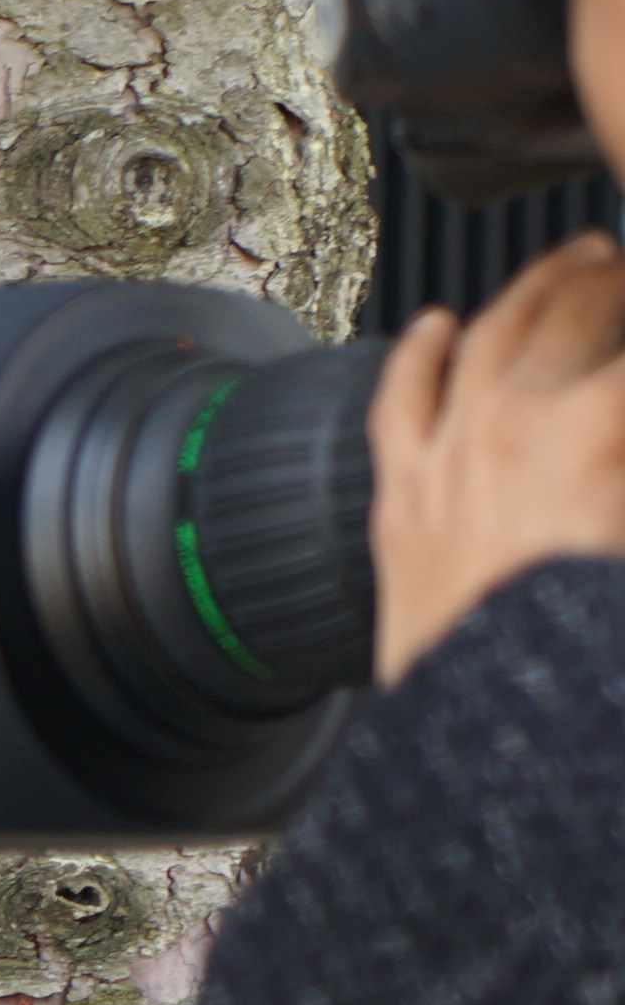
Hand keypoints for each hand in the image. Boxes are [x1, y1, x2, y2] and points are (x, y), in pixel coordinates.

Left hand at [373, 233, 624, 681]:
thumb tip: (618, 452)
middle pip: (583, 309)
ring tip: (582, 257)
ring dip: (542, 284)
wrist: (490, 746)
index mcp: (596, 432)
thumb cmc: (585, 651)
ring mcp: (448, 456)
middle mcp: (516, 424)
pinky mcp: (401, 500)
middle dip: (622, 276)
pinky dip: (419, 353)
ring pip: (494, 333)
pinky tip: (435, 324)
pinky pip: (401, 404)